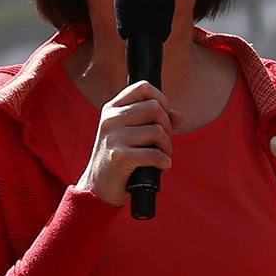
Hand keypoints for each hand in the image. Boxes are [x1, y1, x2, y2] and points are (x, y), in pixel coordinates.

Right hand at [77, 82, 181, 207]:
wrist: (97, 188)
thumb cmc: (117, 159)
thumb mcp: (130, 134)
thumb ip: (153, 121)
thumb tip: (178, 116)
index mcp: (112, 109)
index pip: (143, 88)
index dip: (161, 99)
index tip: (162, 118)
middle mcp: (111, 120)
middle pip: (155, 107)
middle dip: (167, 127)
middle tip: (163, 143)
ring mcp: (114, 137)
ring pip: (158, 131)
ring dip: (167, 147)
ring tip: (161, 157)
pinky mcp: (121, 157)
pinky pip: (156, 154)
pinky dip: (164, 163)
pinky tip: (159, 167)